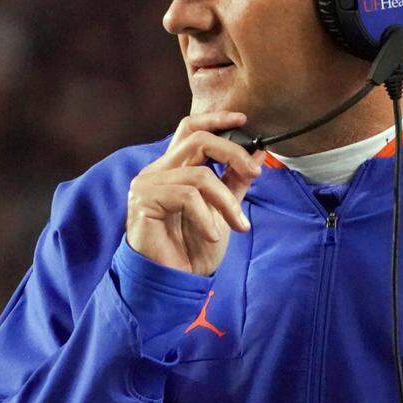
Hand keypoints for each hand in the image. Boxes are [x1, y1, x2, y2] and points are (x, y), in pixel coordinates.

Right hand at [126, 112, 265, 274]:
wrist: (174, 283)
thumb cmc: (194, 249)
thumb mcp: (224, 210)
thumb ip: (236, 181)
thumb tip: (258, 155)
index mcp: (174, 168)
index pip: (190, 129)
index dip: (215, 119)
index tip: (243, 120)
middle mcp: (157, 170)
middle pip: (197, 140)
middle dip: (233, 153)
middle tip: (255, 174)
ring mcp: (147, 184)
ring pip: (199, 174)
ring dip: (227, 201)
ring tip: (238, 224)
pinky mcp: (144, 201)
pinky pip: (187, 196)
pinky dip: (207, 216)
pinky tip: (212, 234)